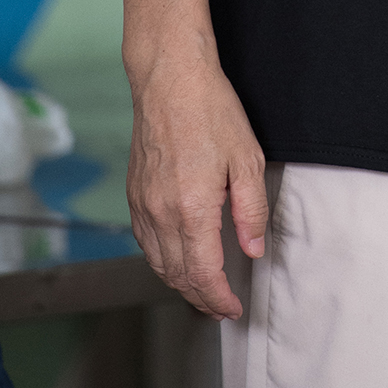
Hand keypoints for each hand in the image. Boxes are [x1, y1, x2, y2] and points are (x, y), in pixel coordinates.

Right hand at [127, 42, 269, 318]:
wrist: (169, 78)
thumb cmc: (210, 110)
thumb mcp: (247, 159)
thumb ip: (251, 210)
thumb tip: (252, 250)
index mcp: (192, 208)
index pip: (204, 274)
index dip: (219, 299)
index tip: (233, 308)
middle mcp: (162, 213)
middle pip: (178, 276)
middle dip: (200, 299)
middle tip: (221, 307)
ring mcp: (143, 205)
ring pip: (158, 263)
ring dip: (180, 284)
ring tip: (202, 292)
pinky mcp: (134, 194)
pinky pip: (145, 242)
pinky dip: (161, 261)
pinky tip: (177, 260)